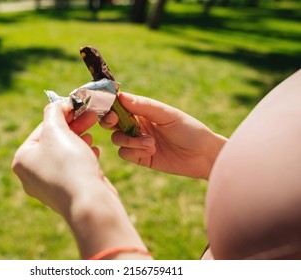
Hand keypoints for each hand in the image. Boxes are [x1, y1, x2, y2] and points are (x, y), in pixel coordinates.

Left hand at [12, 102, 108, 215]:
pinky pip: (73, 169)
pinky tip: (94, 152)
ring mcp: (49, 186)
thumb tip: (58, 104)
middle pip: (53, 142)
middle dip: (74, 126)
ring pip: (64, 155)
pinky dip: (82, 157)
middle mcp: (32, 175)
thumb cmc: (69, 164)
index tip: (78, 107)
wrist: (89, 202)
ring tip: (92, 134)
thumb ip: (54, 112)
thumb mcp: (57, 130)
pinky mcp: (67, 193)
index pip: (41, 129)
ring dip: (79, 140)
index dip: (61, 115)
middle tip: (91, 116)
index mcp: (22, 160)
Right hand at [101, 92, 226, 178]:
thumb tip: (120, 96)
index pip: (120, 106)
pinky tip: (151, 151)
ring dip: (130, 140)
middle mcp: (138, 125)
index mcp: (143, 111)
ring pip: (117, 139)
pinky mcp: (141, 158)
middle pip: (111, 123)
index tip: (110, 108)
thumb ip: (144, 106)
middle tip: (115, 122)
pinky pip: (125, 153)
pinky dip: (135, 152)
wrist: (203, 156)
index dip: (110, 106)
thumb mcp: (167, 115)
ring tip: (150, 143)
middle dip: (109, 122)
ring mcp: (138, 142)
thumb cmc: (189, 130)